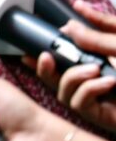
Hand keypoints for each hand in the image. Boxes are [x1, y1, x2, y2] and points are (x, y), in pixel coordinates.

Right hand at [30, 0, 115, 130]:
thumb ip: (97, 34)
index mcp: (106, 58)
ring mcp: (100, 98)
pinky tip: (107, 85)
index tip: (34, 41)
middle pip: (58, 75)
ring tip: (93, 71)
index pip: (71, 52)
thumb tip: (69, 25)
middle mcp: (99, 78)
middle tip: (42, 56)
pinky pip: (78, 103)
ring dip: (71, 77)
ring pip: (63, 91)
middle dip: (45, 66)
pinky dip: (87, 91)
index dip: (50, 47)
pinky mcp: (102, 115)